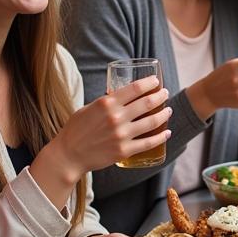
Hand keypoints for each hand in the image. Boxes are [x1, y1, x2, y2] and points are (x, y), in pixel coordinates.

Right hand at [50, 76, 171, 178]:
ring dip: (164, 114)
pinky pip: (149, 143)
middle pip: (148, 103)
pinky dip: (161, 137)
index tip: (155, 81)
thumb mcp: (89, 108)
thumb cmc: (76, 129)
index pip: (135, 88)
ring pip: (152, 122)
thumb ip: (105, 102)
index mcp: (107, 103)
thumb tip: (118, 94)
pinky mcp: (124, 151)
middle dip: (160, 96)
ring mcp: (122, 135)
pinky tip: (167, 133)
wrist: (68, 155)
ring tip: (168, 110)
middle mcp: (116, 118)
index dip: (149, 83)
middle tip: (165, 94)